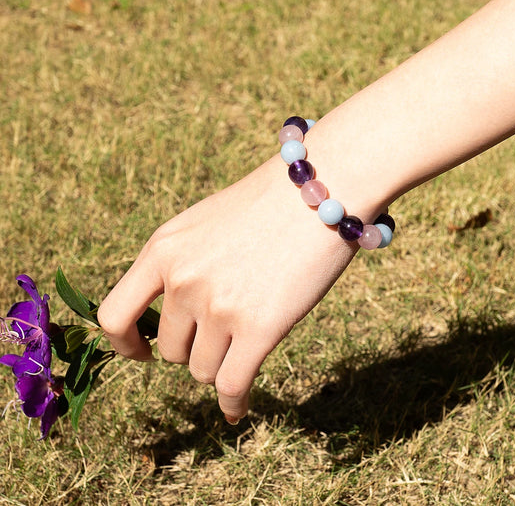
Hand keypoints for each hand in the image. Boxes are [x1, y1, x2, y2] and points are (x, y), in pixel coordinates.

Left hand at [97, 156, 377, 422]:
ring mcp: (219, 306)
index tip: (140, 353)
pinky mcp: (259, 328)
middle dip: (193, 349)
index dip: (124, 343)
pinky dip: (233, 403)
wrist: (320, 188)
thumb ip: (178, 264)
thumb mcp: (203, 223)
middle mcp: (183, 280)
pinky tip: (237, 409)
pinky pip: (232, 385)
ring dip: (220, 365)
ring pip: (203, 370)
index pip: (114, 314)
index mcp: (162, 250)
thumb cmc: (266, 204)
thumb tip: (170, 313)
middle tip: (224, 334)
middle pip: (170, 350)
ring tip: (245, 343)